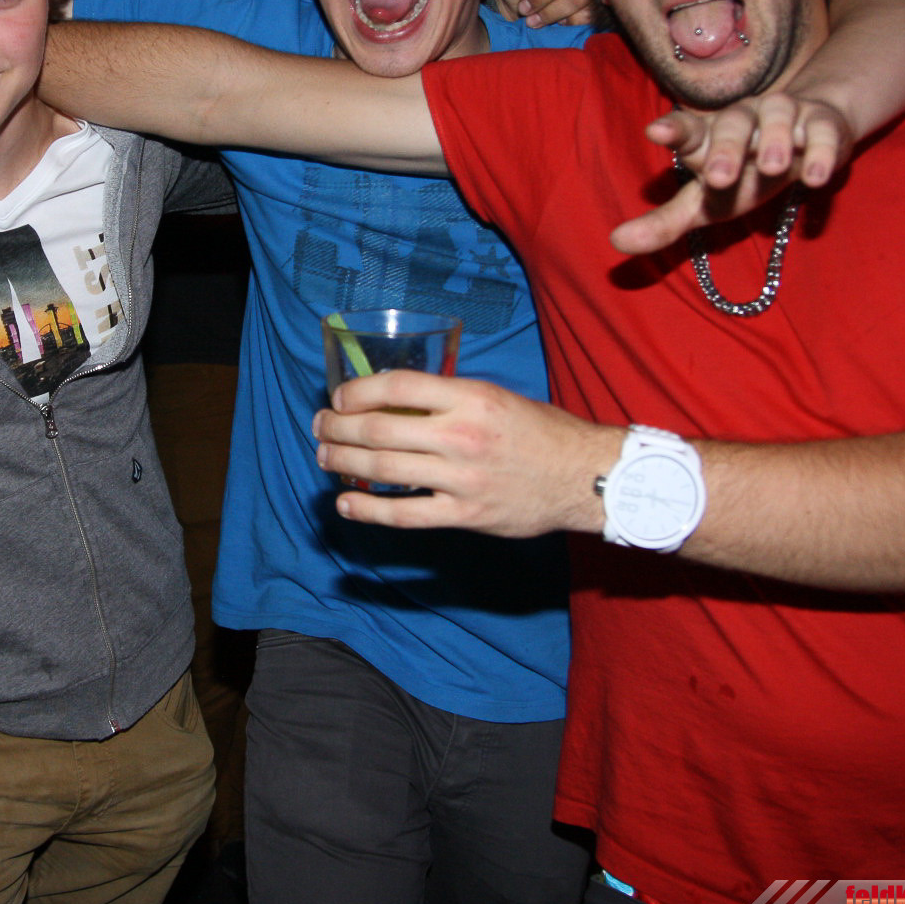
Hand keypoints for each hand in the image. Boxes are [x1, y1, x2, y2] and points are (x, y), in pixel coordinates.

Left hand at [313, 370, 613, 536]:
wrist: (584, 476)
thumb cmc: (541, 432)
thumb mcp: (496, 397)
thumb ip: (449, 399)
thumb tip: (395, 401)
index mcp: (471, 398)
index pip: (397, 387)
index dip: (357, 391)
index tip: (339, 397)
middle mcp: (462, 436)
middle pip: (379, 430)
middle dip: (338, 428)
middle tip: (320, 426)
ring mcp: (461, 479)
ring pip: (383, 471)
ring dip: (343, 463)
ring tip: (324, 457)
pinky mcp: (464, 516)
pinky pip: (404, 515)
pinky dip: (368, 510)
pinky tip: (346, 504)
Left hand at [609, 92, 854, 255]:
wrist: (810, 140)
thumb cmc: (745, 175)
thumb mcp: (708, 202)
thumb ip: (665, 222)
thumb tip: (616, 243)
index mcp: (710, 136)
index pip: (689, 130)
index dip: (674, 130)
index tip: (655, 132)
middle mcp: (744, 119)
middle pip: (732, 124)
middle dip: (726, 148)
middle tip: (719, 178)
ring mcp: (784, 116)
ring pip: (777, 115)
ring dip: (773, 140)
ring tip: (770, 166)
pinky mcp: (823, 123)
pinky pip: (823, 132)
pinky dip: (820, 152)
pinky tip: (814, 177)